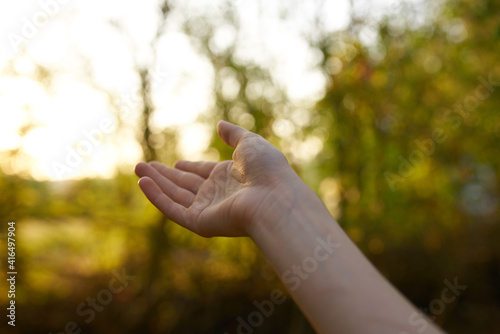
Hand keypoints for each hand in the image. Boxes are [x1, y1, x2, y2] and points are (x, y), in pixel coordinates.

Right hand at [135, 121, 295, 236]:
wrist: (275, 198)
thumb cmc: (267, 170)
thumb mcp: (250, 143)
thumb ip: (234, 134)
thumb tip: (220, 124)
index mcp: (230, 177)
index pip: (202, 173)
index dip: (188, 168)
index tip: (174, 163)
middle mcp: (217, 194)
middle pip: (184, 184)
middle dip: (164, 175)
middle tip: (142, 164)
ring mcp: (208, 209)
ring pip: (175, 195)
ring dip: (155, 183)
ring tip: (137, 169)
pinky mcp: (200, 222)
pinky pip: (173, 209)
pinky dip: (157, 196)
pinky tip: (143, 182)